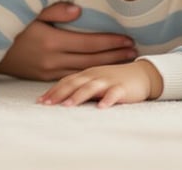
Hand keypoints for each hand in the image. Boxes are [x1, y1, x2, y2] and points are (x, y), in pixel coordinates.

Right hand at [0, 2, 136, 80]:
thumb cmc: (9, 23)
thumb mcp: (30, 11)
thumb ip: (54, 10)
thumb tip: (78, 11)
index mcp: (50, 41)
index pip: (88, 43)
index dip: (110, 42)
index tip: (127, 39)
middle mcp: (51, 59)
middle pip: (90, 59)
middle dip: (114, 55)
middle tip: (134, 51)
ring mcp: (46, 71)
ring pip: (83, 70)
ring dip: (105, 66)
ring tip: (124, 61)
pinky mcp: (42, 77)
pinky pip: (71, 76)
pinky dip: (88, 73)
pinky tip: (100, 71)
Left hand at [37, 61, 162, 108]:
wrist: (141, 74)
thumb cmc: (113, 80)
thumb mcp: (94, 80)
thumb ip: (79, 86)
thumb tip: (58, 98)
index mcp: (86, 74)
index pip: (66, 82)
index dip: (53, 90)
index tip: (40, 101)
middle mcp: (95, 76)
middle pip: (74, 84)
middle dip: (60, 94)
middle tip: (47, 104)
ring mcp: (108, 81)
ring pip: (91, 88)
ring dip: (78, 96)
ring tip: (67, 106)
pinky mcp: (122, 88)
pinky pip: (114, 94)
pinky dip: (107, 100)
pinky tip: (101, 108)